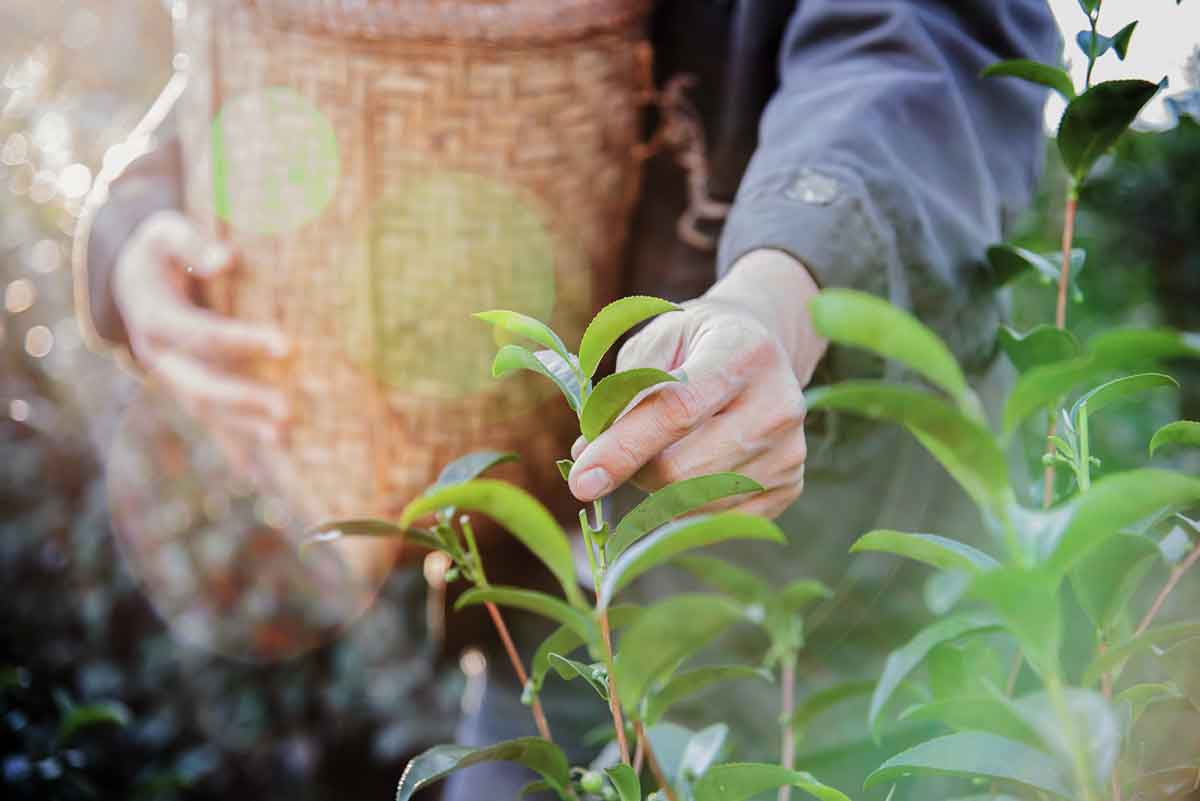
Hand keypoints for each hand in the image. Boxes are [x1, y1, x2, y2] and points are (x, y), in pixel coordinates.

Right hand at [114, 211, 290, 445]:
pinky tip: (264, 469)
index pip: (202, 335)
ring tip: (285, 437)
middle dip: (244, 400)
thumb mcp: (165, 234)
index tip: (287, 344)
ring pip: (207, 412)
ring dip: (245, 429)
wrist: (134, 282)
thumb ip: (190, 242)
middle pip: (201, 386)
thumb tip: (226, 259)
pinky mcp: (186, 392)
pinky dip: (236, 447)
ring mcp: (172, 381)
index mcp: (155, 319)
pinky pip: (211, 423)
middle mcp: (160, 359)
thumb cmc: (162, 252)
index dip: (243, 340)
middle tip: (288, 410)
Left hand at [568, 250, 826, 518]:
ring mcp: (790, 451)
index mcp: (742, 352)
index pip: (677, 411)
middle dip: (633, 471)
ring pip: (696, 503)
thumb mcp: (653, 344)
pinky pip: (717, 521)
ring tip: (657, 454)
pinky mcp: (790, 486)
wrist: (761, 347)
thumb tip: (585, 456)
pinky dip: (684, 508)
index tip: (582, 480)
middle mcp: (778, 404)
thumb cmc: (694, 344)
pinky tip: (685, 474)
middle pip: (683, 470)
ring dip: (656, 491)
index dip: (624, 449)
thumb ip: (620, 395)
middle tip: (616, 454)